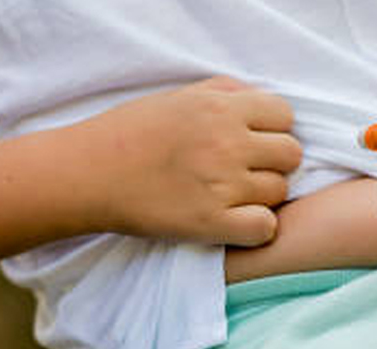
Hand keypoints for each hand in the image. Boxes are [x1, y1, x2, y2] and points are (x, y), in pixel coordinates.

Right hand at [85, 76, 302, 246]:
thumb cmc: (125, 133)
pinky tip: (233, 223)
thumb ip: (223, 92)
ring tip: (229, 197)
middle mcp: (226, 143)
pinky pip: (265, 228)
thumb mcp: (176, 97)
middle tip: (243, 173)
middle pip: (290, 154)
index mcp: (220, 108)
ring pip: (279, 191)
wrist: (86, 174)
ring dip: (260, 196)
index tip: (250, 143)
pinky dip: (256, 228)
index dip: (271, 131)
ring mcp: (220, 185)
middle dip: (271, 163)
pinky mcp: (208, 223)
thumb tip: (258, 100)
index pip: (284, 116)